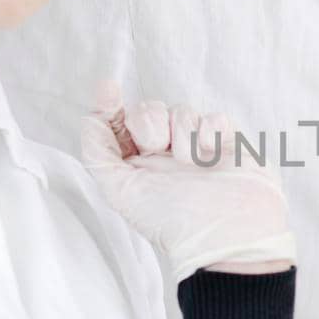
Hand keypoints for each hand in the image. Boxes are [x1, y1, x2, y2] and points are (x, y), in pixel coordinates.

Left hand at [80, 87, 295, 283]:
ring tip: (193, 164)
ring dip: (184, 135)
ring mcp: (196, 145)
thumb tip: (90, 119)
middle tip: (160, 148)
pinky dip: (212, 133)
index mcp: (138, 164)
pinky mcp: (226, 141)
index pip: (118, 124)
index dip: (109, 104)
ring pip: (182, 110)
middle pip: (149, 109)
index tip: (108, 89)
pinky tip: (215, 156)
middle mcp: (165, 153)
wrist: (228, 229)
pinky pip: (214, 116)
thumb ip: (98, 154)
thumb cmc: (175, 220)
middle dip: (151, 124)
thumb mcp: (121, 192)